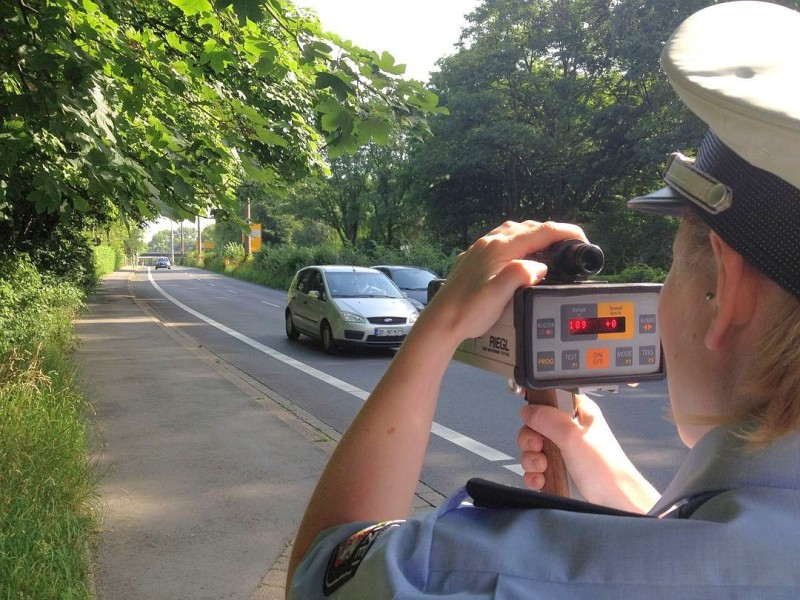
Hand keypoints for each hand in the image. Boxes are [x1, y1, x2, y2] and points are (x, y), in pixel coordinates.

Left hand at [421, 221, 588, 343]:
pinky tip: (519, 258)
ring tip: (548, 250)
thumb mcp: (499, 295)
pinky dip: (518, 244)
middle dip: (552, 234)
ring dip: (535, 237)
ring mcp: (481, 250)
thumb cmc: (467, 311)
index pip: (541, 231)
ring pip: (514, 232)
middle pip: (529, 228)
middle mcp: (490, 244)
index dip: (566, 232)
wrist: (441, 321)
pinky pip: (502, 242)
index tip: (582, 239)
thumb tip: (539, 266)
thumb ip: (521, 274)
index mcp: (500, 248)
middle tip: (569, 247)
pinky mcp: (475, 259)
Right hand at [517, 394, 659, 512]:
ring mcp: (561, 453)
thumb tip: (527, 410)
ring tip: (543, 467)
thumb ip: (548, 419)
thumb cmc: (605, 467)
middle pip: (534, 426)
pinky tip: (541, 479)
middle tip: (539, 446)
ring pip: (531, 449)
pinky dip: (533, 475)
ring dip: (531, 459)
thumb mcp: (573, 436)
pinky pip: (534, 470)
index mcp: (577, 413)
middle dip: (530, 439)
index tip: (531, 418)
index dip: (537, 407)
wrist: (615, 503)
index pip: (550, 400)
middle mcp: (568, 431)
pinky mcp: (557, 473)